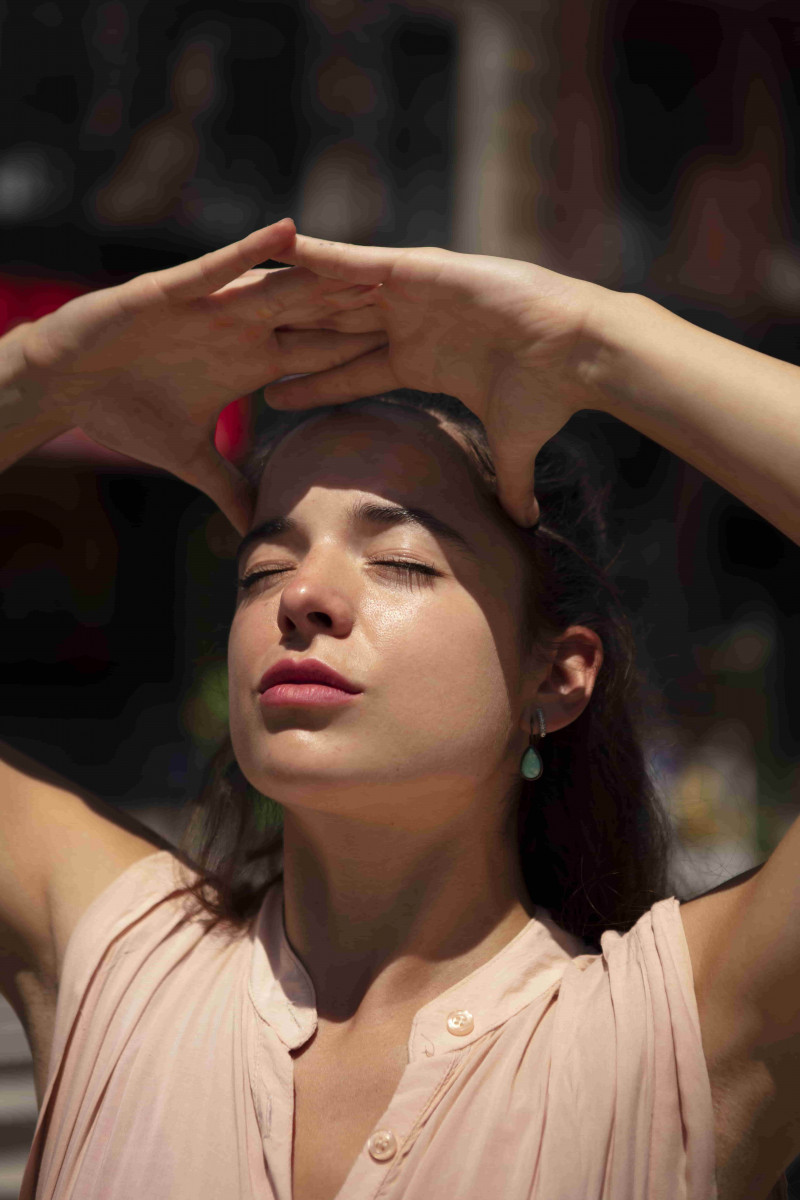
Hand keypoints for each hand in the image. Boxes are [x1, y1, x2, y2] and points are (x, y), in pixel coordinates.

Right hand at [19, 219, 384, 531]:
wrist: (68, 382)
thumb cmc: (125, 410)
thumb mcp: (188, 457)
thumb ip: (227, 485)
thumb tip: (254, 526)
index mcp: (250, 361)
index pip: (316, 357)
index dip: (359, 353)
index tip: (408, 352)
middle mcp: (239, 328)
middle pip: (311, 317)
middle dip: (357, 310)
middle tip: (412, 301)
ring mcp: (212, 306)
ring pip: (278, 288)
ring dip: (321, 277)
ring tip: (367, 264)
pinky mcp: (176, 289)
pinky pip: (222, 267)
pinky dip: (253, 251)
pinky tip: (288, 234)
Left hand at [264, 235, 614, 524]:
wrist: (575, 352)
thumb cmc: (546, 396)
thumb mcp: (513, 446)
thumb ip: (509, 482)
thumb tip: (524, 525)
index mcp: (420, 360)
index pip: (350, 373)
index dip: (309, 384)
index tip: (267, 396)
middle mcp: (408, 323)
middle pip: (331, 330)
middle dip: (284, 335)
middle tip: (233, 337)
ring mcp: (410, 294)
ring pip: (334, 295)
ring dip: (287, 293)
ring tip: (237, 290)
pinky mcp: (416, 269)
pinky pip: (355, 263)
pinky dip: (316, 256)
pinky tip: (275, 252)